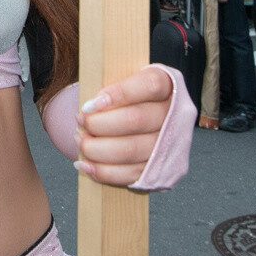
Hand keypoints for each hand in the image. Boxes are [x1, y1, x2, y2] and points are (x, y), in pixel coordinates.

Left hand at [76, 66, 176, 185]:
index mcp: (169, 86)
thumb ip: (110, 86)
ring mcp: (171, 145)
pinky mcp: (162, 171)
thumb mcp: (124, 81)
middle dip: (99, 123)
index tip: (90, 103)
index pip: (150, 86)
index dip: (119, 93)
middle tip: (80, 121)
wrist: (147, 123)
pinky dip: (103, 171)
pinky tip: (85, 164)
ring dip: (97, 148)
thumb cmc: (128, 98)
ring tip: (80, 141)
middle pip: (136, 119)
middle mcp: (176, 115)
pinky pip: (130, 174)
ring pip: (131, 150)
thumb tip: (89, 107)